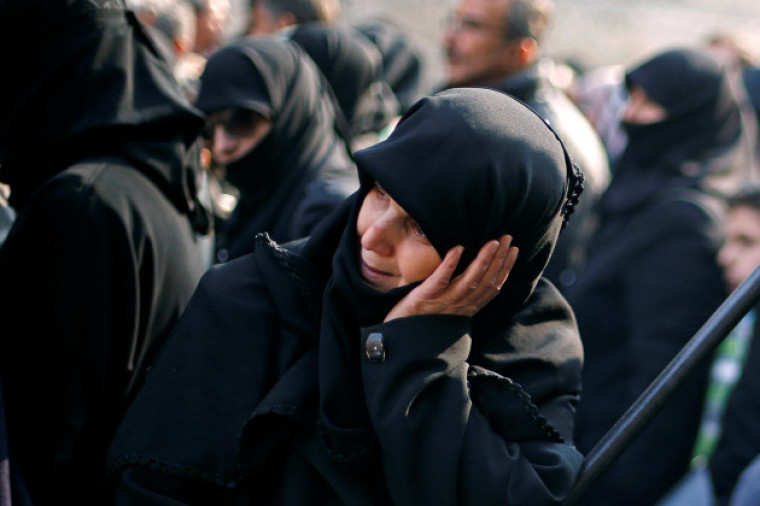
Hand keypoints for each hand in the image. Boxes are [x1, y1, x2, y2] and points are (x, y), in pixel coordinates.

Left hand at [384, 235, 518, 321]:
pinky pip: (440, 280)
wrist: (398, 335)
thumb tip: (474, 272)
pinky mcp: (425, 297)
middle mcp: (459, 306)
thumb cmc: (421, 318)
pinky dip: (450, 264)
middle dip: (499, 259)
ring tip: (492, 243)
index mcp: (466, 308)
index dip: (505, 269)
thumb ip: (460, 292)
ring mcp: (443, 302)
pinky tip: (458, 248)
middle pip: (485, 281)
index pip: (492, 287)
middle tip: (507, 238)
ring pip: (469, 281)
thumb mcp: (447, 306)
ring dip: (483, 261)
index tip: (514, 250)